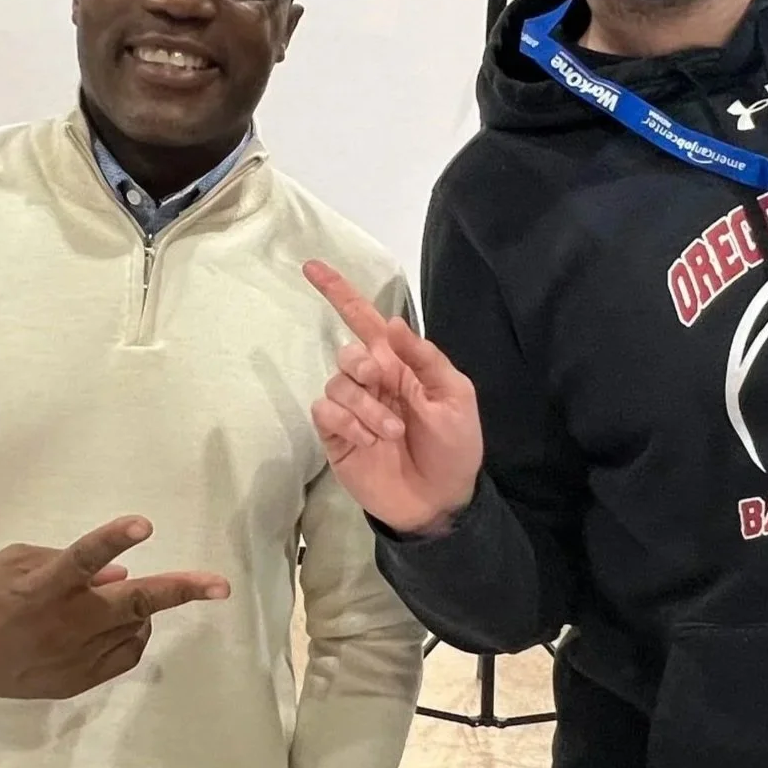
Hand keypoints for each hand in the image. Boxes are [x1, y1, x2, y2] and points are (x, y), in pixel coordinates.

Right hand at [0, 516, 228, 699]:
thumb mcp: (17, 563)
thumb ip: (68, 564)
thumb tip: (119, 574)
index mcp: (42, 587)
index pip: (82, 559)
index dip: (113, 542)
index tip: (144, 525)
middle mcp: (62, 624)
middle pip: (133, 605)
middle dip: (179, 591)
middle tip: (219, 586)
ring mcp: (71, 659)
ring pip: (133, 631)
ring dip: (144, 612)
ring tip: (130, 600)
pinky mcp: (74, 683)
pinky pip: (123, 657)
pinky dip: (132, 637)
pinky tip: (122, 625)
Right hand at [303, 259, 483, 536]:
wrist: (440, 501)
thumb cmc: (454, 446)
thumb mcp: (455, 396)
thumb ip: (424, 359)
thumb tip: (391, 322)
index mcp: (400, 365)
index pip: (365, 321)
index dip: (339, 293)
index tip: (311, 266)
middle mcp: (371, 381)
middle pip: (348, 352)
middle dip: (363, 365)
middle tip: (383, 385)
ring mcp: (351, 409)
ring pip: (337, 383)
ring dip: (366, 407)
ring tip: (392, 432)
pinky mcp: (336, 436)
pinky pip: (326, 412)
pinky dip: (348, 423)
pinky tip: (368, 440)